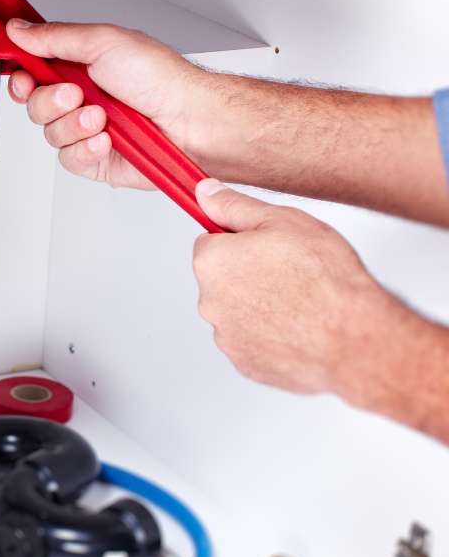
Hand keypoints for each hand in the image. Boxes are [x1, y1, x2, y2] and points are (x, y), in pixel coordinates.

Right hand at [5, 20, 221, 188]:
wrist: (189, 121)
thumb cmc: (160, 79)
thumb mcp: (103, 42)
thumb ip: (55, 37)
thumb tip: (19, 29)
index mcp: (80, 66)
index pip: (32, 70)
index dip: (21, 75)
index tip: (24, 75)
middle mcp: (81, 97)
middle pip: (34, 104)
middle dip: (51, 101)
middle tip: (76, 94)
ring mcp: (86, 129)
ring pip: (50, 134)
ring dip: (74, 125)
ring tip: (102, 118)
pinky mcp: (94, 158)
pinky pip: (68, 158)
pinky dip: (86, 148)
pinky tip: (107, 140)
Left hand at [191, 179, 389, 402]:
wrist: (353, 336)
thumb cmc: (323, 277)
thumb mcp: (280, 220)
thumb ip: (233, 205)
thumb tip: (204, 192)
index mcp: (211, 262)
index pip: (209, 242)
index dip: (240, 240)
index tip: (265, 245)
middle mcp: (208, 302)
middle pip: (222, 279)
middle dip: (248, 273)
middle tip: (290, 272)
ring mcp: (226, 337)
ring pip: (238, 311)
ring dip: (259, 305)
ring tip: (300, 301)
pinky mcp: (246, 364)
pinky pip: (253, 341)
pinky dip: (271, 334)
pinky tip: (299, 327)